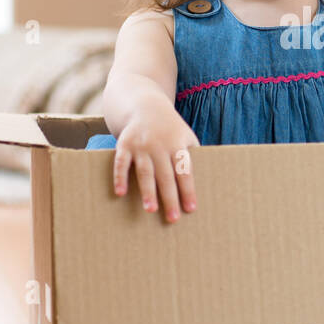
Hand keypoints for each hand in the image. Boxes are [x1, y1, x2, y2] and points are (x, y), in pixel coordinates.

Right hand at [111, 103, 199, 222]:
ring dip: (147, 191)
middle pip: (166, 175)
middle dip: (170, 197)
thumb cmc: (170, 128)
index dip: (188, 190)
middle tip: (173, 218)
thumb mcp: (186, 136)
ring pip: (145, 171)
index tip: (190, 209)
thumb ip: (192, 155)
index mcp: (177, 145)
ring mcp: (141, 145)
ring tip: (151, 210)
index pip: (184, 172)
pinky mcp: (124, 144)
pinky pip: (121, 163)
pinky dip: (120, 177)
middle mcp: (159, 146)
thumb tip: (204, 180)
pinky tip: (120, 193)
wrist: (146, 106)